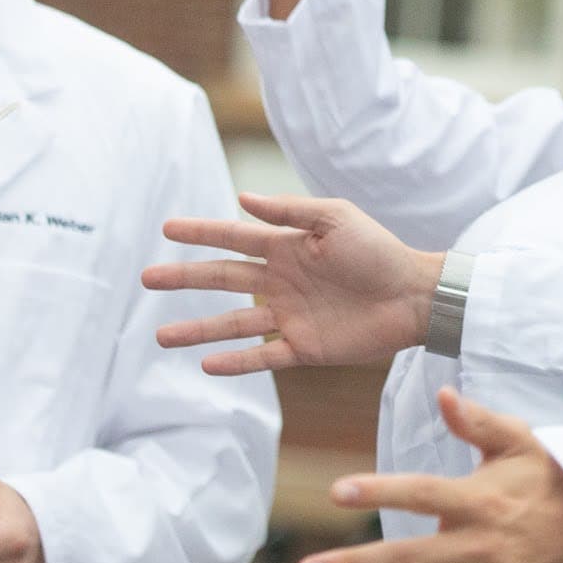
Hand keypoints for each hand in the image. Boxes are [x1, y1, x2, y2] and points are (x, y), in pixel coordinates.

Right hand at [143, 193, 442, 371]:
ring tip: (160, 337)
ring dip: (197, 329)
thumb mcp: (336, 218)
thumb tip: (242, 198)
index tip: (166, 228)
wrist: (415, 296)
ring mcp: (290, 316)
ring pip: (233, 324)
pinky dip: (235, 362)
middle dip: (184, 278)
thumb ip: (290, 211)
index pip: (233, 238)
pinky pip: (262, 356)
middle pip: (222, 279)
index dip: (201, 233)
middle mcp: (281, 281)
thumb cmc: (379, 250)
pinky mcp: (304, 347)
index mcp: (287, 246)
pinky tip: (206, 364)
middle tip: (147, 279)